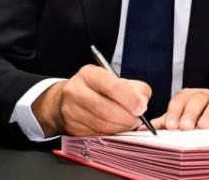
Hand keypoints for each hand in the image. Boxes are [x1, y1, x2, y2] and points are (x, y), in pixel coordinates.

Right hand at [34, 64, 152, 136]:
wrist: (66, 100)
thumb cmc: (97, 88)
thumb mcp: (115, 79)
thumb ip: (134, 88)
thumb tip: (142, 103)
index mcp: (89, 74)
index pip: (111, 86)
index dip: (129, 99)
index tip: (141, 108)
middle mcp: (75, 91)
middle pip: (106, 110)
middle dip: (127, 118)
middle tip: (137, 119)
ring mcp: (70, 110)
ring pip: (101, 125)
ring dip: (120, 128)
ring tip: (128, 124)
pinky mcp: (71, 127)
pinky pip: (96, 134)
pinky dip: (110, 134)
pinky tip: (115, 128)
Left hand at [155, 88, 208, 130]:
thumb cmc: (194, 115)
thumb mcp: (178, 116)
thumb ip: (164, 122)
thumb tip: (142, 129)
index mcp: (187, 97)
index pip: (179, 101)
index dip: (175, 112)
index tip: (171, 125)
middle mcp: (202, 96)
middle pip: (197, 101)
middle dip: (190, 113)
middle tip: (186, 126)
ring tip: (204, 125)